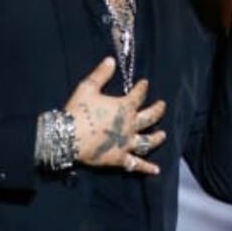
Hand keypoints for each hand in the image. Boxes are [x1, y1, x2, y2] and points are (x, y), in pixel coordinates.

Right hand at [63, 57, 166, 175]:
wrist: (68, 137)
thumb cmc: (77, 111)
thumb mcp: (87, 88)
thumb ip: (101, 74)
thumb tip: (111, 60)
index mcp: (124, 107)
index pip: (138, 95)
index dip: (142, 88)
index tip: (145, 83)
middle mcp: (130, 125)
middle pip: (150, 117)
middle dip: (157, 110)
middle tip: (162, 106)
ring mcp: (127, 143)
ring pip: (147, 141)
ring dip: (157, 138)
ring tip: (163, 135)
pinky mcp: (120, 158)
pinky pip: (136, 164)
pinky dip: (147, 168)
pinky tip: (156, 170)